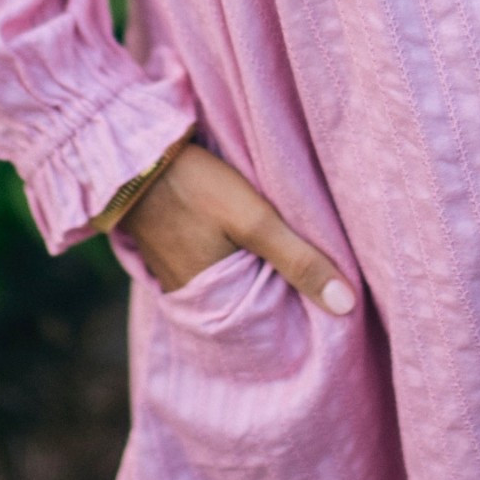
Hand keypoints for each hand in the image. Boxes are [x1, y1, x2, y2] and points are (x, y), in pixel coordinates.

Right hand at [123, 142, 356, 313]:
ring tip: (295, 264)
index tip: (334, 305)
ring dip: (259, 276)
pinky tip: (253, 247)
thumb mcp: (254, 220)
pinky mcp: (173, 254)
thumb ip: (299, 260)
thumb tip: (347, 305)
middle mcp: (194, 300)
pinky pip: (214, 268)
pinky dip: (236, 262)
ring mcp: (179, 277)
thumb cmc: (194, 186)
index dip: (301, 314)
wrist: (133, 156)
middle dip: (282, 296)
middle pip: (252, 304)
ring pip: (233, 284)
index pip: (271, 323)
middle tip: (323, 284)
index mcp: (215, 303)